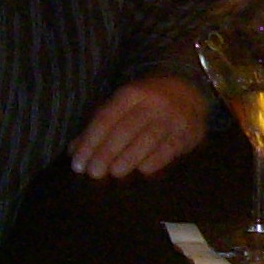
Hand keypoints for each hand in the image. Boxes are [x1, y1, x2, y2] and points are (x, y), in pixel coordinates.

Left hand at [71, 74, 208, 178]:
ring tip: (114, 173)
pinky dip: (155, 160)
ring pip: (147, 139)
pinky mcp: (189, 131)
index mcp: (131, 93)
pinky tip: (142, 170)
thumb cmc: (147, 103)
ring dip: (129, 158)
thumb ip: (99, 126)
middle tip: (93, 173)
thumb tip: (74, 151)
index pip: (106, 118)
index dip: (90, 142)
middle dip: (107, 152)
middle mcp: (153, 102)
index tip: (78, 163)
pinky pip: (169, 148)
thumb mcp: (122, 105)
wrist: (187, 90)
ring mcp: (173, 117)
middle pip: (125, 129)